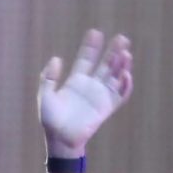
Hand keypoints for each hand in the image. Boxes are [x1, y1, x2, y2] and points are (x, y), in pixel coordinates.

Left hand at [36, 29, 132, 159]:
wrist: (61, 140)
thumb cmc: (51, 120)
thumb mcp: (45, 95)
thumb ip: (49, 77)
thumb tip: (56, 58)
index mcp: (76, 81)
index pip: (86, 59)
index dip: (91, 47)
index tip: (95, 32)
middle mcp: (91, 86)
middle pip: (106, 65)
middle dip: (113, 51)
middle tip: (122, 38)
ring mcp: (100, 96)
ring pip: (115, 76)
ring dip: (122, 65)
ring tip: (126, 53)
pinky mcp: (107, 108)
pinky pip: (120, 95)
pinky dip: (125, 85)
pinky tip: (126, 74)